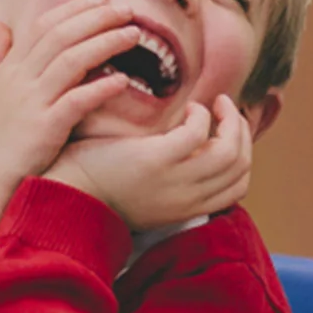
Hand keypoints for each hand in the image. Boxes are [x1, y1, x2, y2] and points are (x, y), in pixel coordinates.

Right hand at [0, 0, 139, 223]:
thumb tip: (0, 24)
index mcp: (9, 69)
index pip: (43, 26)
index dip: (73, 9)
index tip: (101, 0)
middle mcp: (19, 80)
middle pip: (61, 35)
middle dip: (97, 18)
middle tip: (126, 10)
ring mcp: (31, 103)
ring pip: (71, 60)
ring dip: (105, 43)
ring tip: (134, 35)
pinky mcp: (44, 129)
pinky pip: (76, 101)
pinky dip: (100, 87)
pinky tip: (123, 80)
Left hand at [45, 94, 253, 231]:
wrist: (67, 194)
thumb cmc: (102, 186)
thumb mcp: (149, 194)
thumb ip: (175, 180)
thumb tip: (195, 150)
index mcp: (187, 209)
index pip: (239, 187)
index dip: (244, 155)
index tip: (230, 132)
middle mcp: (187, 199)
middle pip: (241, 167)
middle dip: (242, 133)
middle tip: (228, 111)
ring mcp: (175, 182)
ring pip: (230, 152)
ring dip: (230, 121)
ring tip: (217, 104)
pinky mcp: (158, 160)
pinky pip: (199, 132)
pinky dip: (202, 115)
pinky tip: (189, 108)